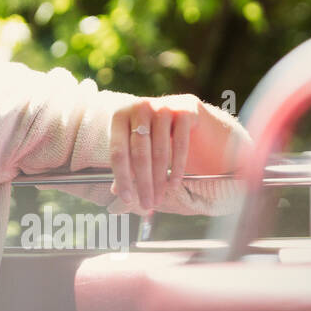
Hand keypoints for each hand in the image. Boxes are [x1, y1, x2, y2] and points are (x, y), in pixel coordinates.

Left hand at [108, 94, 249, 210]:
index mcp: (121, 115)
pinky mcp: (185, 110)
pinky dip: (177, 167)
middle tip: (147, 204)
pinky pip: (180, 144)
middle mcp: (140, 107)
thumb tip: (115, 191)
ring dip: (159, 179)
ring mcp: (163, 107)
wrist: (194, 119)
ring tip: (159, 197)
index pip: (118, 151)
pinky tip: (174, 183)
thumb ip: (128, 165)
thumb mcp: (140, 148)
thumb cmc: (161, 136)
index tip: (126, 198)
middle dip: (143, 182)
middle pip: (139, 152)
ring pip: (159, 151)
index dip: (122, 177)